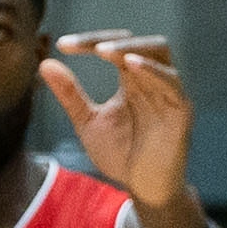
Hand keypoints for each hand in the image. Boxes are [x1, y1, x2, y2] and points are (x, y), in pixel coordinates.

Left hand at [40, 33, 201, 227]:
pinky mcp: (181, 109)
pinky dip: (152, 70)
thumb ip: (70, 95)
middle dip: (110, 39)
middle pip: (139, 42)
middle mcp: (152, 80)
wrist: (144, 188)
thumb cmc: (121, 155)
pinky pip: (171, 81)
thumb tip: (45, 64)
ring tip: (103, 50)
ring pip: (158, 52)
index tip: (62, 45)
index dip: (90, 41)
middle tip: (84, 46)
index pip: (114, 47)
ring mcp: (169, 92)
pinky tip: (130, 65)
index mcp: (131, 80)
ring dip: (130, 48)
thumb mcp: (88, 122)